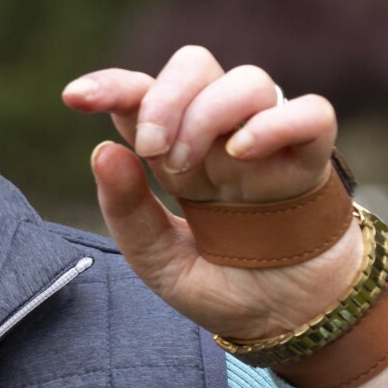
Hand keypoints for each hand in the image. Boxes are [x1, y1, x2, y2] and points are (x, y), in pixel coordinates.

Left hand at [62, 45, 361, 343]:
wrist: (288, 321)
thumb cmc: (225, 286)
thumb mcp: (159, 261)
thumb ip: (128, 211)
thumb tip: (103, 151)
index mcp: (178, 154)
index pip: (144, 96)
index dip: (112, 86)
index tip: (75, 98)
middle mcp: (222, 138)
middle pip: (195, 66)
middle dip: (164, 97)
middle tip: (153, 151)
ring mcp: (269, 144)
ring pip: (247, 80)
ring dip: (207, 114)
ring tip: (190, 170)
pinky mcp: (313, 162)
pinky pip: (312, 113)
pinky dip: (276, 121)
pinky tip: (242, 151)